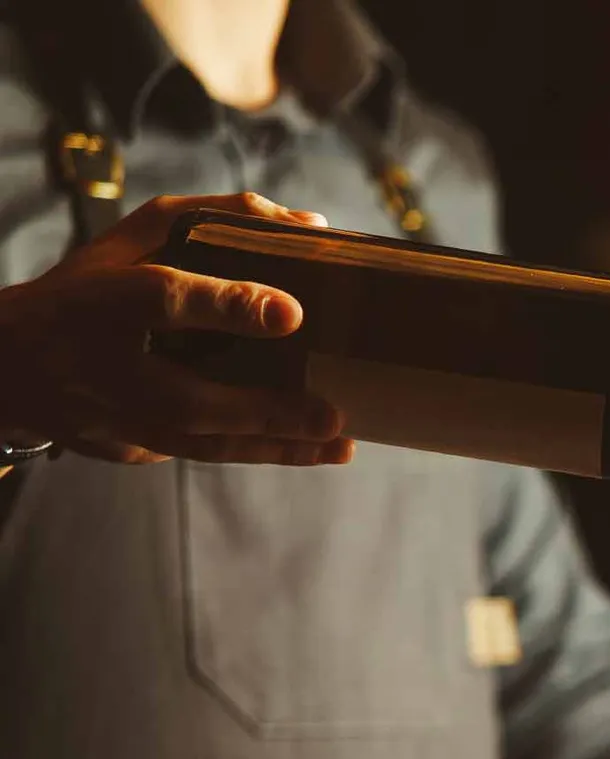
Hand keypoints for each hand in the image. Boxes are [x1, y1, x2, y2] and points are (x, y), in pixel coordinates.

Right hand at [0, 192, 349, 465]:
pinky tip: (300, 447)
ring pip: (203, 444)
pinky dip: (249, 448)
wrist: (10, 367)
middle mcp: (107, 368)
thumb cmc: (88, 291)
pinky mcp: (129, 447)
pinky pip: (197, 450)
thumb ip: (213, 219)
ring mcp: (116, 419)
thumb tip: (306, 223)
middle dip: (268, 413)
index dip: (225, 305)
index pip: (163, 299)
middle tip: (333, 417)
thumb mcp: (132, 238)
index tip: (290, 312)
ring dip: (275, 448)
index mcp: (105, 300)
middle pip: (193, 399)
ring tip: (338, 447)